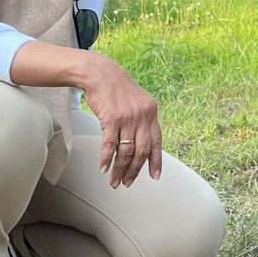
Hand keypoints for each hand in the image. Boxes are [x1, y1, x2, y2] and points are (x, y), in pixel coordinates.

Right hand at [80, 54, 162, 188]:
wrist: (101, 73)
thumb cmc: (117, 88)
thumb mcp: (138, 102)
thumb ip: (142, 120)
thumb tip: (141, 145)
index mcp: (151, 113)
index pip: (156, 142)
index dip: (156, 161)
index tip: (155, 176)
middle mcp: (142, 116)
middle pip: (141, 151)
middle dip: (134, 170)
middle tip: (128, 183)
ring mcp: (128, 118)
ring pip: (125, 152)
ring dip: (119, 169)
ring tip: (114, 180)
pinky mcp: (112, 119)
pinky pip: (109, 145)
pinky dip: (106, 159)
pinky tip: (103, 168)